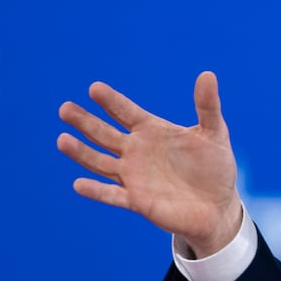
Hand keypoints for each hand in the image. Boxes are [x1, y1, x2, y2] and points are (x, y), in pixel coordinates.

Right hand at [58, 71, 243, 256]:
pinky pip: (113, 195)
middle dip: (85, 122)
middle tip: (65, 108)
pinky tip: (79, 184)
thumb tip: (207, 74)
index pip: (125, 112)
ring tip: (62, 140)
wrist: (218, 206)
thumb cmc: (215, 168)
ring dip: (81, 152)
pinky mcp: (138, 201)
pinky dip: (96, 191)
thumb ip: (208, 106)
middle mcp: (137, 151)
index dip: (111, 101)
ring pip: (100, 162)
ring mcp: (134, 176)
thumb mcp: (215, 134)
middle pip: (104, 134)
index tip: (94, 89)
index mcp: (152, 131)